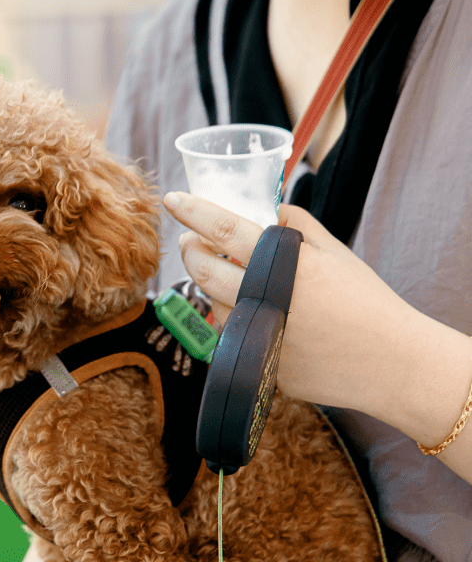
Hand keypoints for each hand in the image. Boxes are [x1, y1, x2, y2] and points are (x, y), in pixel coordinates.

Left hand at [163, 192, 471, 477]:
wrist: (390, 362)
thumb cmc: (365, 301)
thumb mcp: (334, 253)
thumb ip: (295, 225)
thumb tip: (262, 207)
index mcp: (286, 262)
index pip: (226, 229)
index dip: (194, 212)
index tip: (172, 199)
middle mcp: (265, 297)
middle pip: (204, 269)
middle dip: (190, 250)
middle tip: (190, 240)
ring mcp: (258, 333)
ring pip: (215, 304)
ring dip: (216, 288)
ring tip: (238, 280)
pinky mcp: (256, 362)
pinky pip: (233, 336)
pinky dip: (237, 320)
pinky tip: (261, 316)